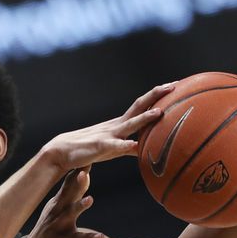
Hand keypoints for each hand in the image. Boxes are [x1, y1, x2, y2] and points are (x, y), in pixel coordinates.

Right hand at [18, 168, 103, 237]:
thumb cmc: (49, 232)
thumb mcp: (58, 210)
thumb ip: (72, 193)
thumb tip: (84, 176)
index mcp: (57, 203)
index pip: (68, 183)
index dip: (78, 170)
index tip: (89, 156)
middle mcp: (57, 212)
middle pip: (68, 194)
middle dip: (77, 183)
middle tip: (85, 170)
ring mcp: (58, 227)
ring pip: (70, 215)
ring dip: (79, 206)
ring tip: (90, 199)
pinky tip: (100, 237)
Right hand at [41, 82, 174, 172]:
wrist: (62, 151)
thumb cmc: (89, 150)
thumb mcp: (113, 148)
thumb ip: (130, 148)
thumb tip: (146, 150)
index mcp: (120, 124)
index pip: (142, 105)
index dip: (157, 96)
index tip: (174, 86)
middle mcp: (117, 125)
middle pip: (139, 106)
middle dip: (156, 96)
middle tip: (174, 85)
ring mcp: (109, 135)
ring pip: (130, 124)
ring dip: (144, 118)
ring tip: (160, 112)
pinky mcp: (100, 147)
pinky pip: (114, 146)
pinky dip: (125, 145)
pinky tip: (134, 146)